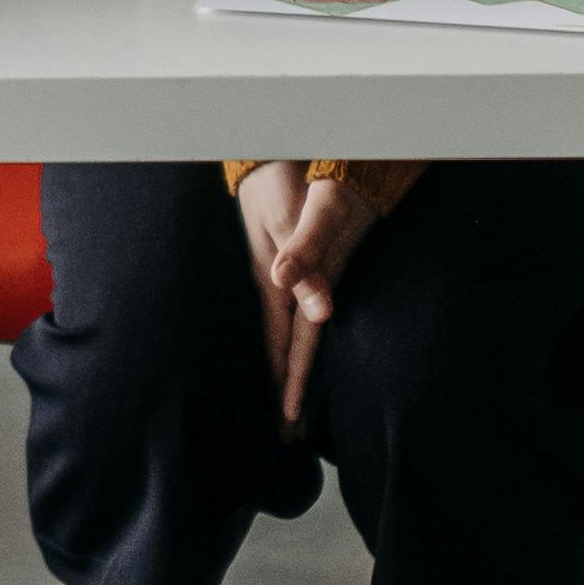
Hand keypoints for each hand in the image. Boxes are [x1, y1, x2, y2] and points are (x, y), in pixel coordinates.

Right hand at [230, 160, 383, 430]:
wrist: (266, 148)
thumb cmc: (283, 183)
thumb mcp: (295, 219)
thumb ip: (306, 262)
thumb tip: (317, 309)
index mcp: (273, 282)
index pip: (283, 346)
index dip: (289, 385)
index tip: (288, 426)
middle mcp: (270, 285)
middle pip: (278, 348)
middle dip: (283, 391)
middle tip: (286, 437)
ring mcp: (272, 276)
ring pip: (279, 334)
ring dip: (283, 371)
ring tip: (285, 405)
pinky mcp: (279, 265)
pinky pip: (281, 317)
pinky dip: (285, 343)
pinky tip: (286, 347)